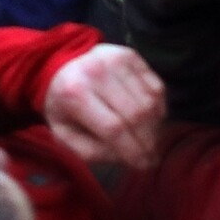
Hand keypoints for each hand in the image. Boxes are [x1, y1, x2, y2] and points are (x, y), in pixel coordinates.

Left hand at [44, 44, 164, 170]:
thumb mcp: (63, 134)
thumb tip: (125, 156)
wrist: (59, 64)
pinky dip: (159, 106)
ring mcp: (116, 59)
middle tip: (151, 156)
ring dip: (155, 125)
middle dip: (147, 140)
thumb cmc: (62, 105)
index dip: (132, 150)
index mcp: (75, 94)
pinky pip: (156, 85)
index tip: (143, 165)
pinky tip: (152, 118)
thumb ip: (91, 150)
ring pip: (150, 100)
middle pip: (136, 113)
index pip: (113, 128)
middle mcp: (97, 72)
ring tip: (150, 139)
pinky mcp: (131, 54)